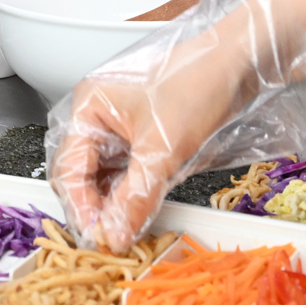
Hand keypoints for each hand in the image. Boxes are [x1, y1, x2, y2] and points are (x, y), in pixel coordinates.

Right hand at [49, 23, 246, 250]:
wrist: (237, 65)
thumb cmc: (196, 89)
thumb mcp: (163, 150)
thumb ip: (134, 197)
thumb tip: (114, 236)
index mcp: (87, 107)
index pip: (68, 168)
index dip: (80, 207)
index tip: (99, 239)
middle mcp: (96, 115)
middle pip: (80, 173)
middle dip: (93, 208)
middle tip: (111, 239)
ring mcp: (118, 125)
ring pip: (103, 175)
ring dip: (112, 204)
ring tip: (125, 230)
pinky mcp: (140, 135)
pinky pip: (125, 171)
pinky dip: (130, 193)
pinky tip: (138, 212)